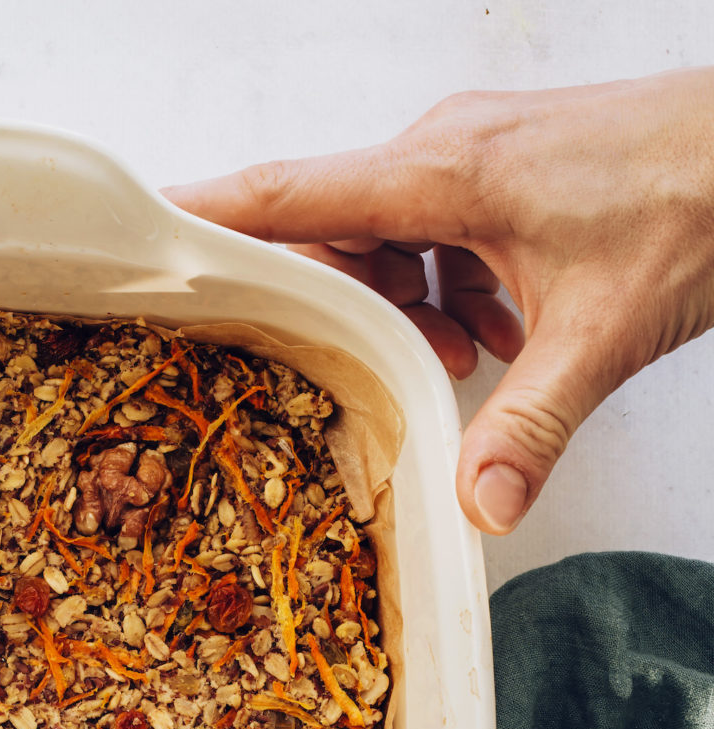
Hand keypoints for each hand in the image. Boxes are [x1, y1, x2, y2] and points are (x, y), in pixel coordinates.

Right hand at [164, 69, 713, 534]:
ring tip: (453, 359)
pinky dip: (449, 290)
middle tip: (320, 368)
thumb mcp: (603, 331)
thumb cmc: (699, 195)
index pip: (288, 192)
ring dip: (402, 306)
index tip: (138, 238)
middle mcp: (444, 155)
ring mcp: (477, 160)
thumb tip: (477, 507)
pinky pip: (440, 235)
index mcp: (442, 173)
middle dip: (325, 303)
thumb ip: (533, 424)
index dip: (205, 215)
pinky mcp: (508, 175)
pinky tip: (495, 335)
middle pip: (331, 229)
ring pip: (388, 238)